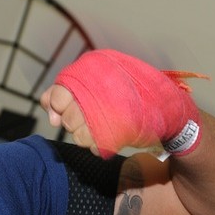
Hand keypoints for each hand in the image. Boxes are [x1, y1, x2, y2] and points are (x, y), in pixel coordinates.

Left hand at [45, 49, 204, 158]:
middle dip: (73, 122)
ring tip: (101, 125)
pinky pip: (93, 145)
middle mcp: (100, 88)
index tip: (57, 116)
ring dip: (86, 135)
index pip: (59, 93)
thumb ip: (70, 89)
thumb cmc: (131, 94)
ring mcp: (110, 111)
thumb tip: (47, 107)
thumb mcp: (101, 82)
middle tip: (90, 118)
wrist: (167, 108)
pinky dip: (98, 144)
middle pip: (67, 117)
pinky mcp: (120, 130)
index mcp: (94, 69)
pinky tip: (109, 134)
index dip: (55, 106)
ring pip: (77, 134)